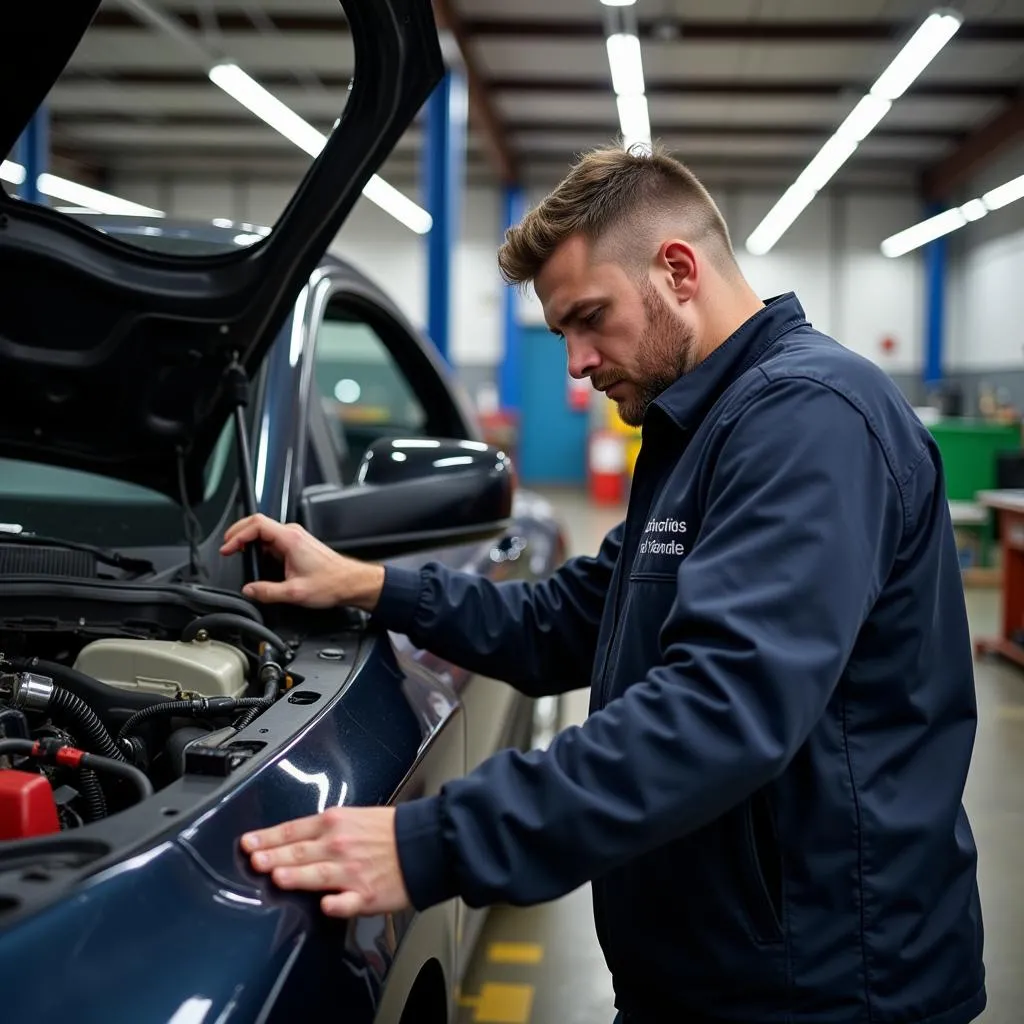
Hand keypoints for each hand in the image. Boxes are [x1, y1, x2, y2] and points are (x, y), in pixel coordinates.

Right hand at [220, 514, 384, 609]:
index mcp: (290, 539)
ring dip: (249, 539)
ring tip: (236, 551)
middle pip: (258, 523)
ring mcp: (296, 537)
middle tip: (226, 547)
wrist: (351, 582)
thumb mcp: (295, 593)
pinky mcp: (297, 544)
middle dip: (238, 533)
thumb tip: (249, 590)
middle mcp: (293, 534)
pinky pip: (273, 539)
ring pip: (265, 530)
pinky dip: (259, 544)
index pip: (257, 524)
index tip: (227, 548)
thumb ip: (268, 592)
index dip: (237, 534)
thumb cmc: (331, 583)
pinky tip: (255, 556)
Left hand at [241, 807, 409, 917]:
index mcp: (335, 822)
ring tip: (278, 877)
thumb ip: (323, 830)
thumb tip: (292, 842)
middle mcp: (340, 845)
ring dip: (298, 875)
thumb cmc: (388, 831)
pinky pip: (349, 901)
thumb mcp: (352, 817)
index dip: (268, 837)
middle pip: (300, 852)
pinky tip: (327, 905)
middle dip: (274, 856)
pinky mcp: (366, 894)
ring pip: (319, 874)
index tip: (248, 844)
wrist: (422, 843)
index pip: (293, 830)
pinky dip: (338, 903)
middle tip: (254, 860)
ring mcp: (352, 871)